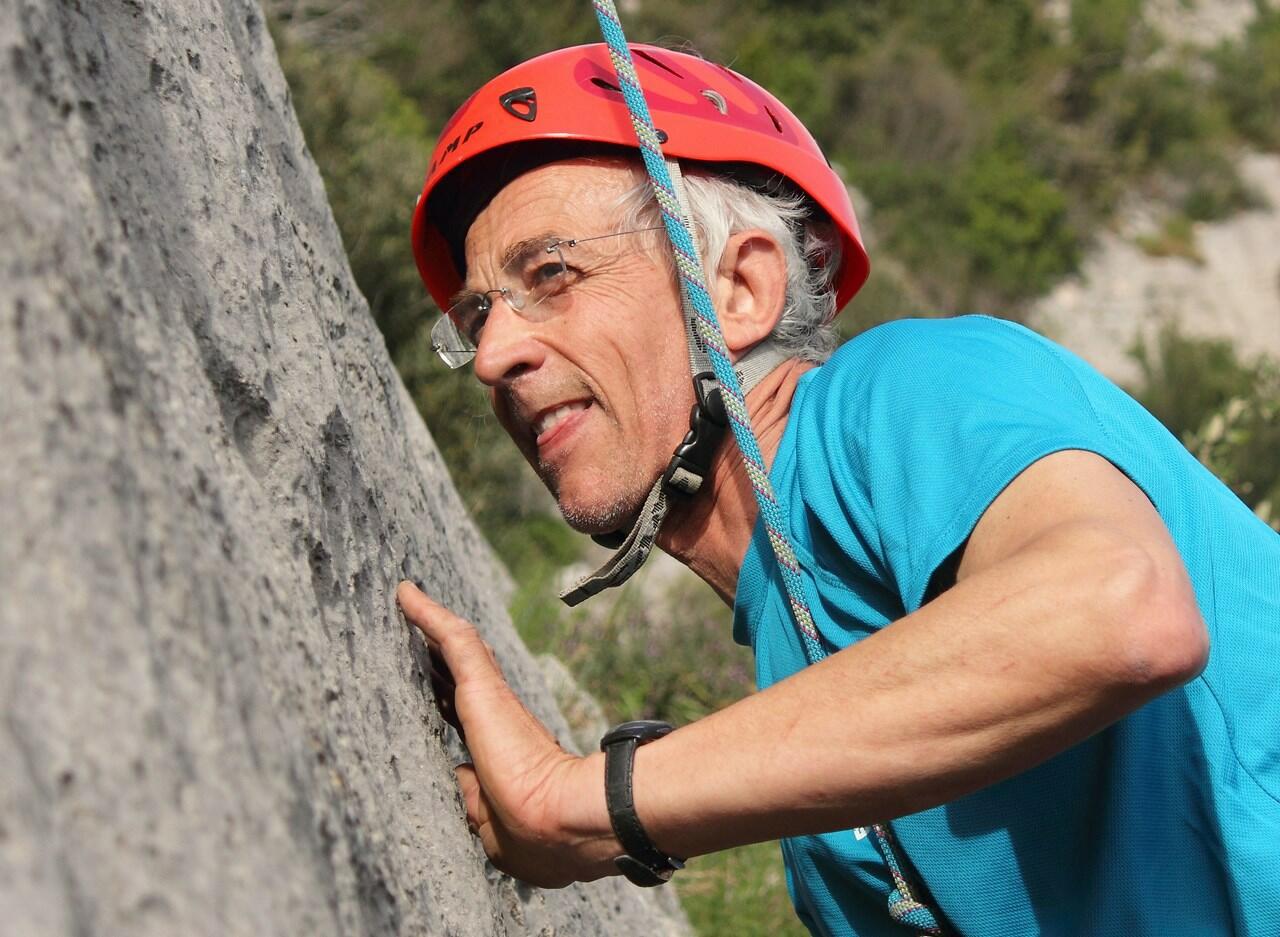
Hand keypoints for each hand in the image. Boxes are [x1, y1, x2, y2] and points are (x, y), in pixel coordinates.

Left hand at [396, 581, 620, 886]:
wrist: (559, 822)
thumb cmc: (530, 836)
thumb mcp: (491, 827)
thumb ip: (471, 803)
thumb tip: (457, 780)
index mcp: (496, 754)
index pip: (461, 720)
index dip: (442, 703)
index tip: (426, 693)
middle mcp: (494, 720)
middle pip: (455, 679)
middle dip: (433, 660)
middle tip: (411, 637)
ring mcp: (489, 699)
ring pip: (454, 650)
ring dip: (428, 626)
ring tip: (404, 601)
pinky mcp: (482, 686)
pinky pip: (450, 639)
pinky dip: (427, 615)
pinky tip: (404, 594)